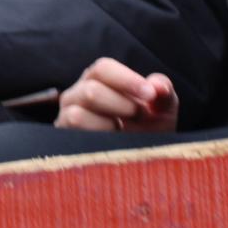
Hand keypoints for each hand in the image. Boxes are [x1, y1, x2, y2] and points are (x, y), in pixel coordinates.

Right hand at [55, 58, 177, 132]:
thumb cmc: (149, 128)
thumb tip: (158, 85)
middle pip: (91, 91)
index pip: (103, 68)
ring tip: (123, 130)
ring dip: (108, 124)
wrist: (141, 159)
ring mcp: (66, 116)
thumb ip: (163, 91)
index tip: (150, 94)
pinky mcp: (64, 138)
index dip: (127, 80)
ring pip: (77, 114)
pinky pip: (73, 135)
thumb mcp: (163, 109)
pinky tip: (110, 141)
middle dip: (122, 106)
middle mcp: (77, 94)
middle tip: (139, 117)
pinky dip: (96, 137)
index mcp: (98, 78)